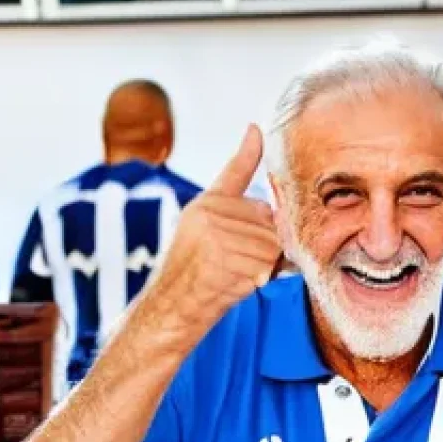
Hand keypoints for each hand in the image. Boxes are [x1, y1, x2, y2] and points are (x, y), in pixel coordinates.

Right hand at [150, 125, 280, 336]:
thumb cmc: (190, 285)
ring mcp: (213, 231)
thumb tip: (276, 218)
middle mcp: (208, 211)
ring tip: (231, 278)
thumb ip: (238, 223)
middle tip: (235, 268)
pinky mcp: (220, 252)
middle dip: (265, 248)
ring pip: (271, 243)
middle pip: (269, 221)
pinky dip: (257, 279)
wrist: (166, 312)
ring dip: (262, 267)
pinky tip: (231, 285)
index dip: (249, 151)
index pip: (235, 173)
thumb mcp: (205, 242)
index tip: (254, 129)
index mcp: (204, 205)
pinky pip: (264, 262)